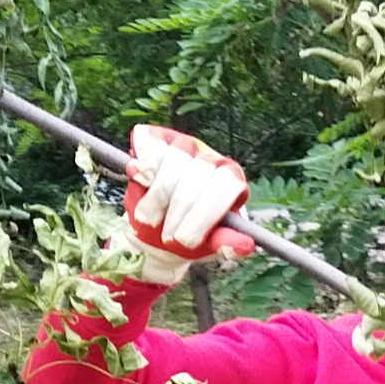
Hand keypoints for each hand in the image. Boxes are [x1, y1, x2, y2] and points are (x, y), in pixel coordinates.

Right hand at [120, 125, 256, 284]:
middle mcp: (211, 157)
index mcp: (232, 180)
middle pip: (197, 174)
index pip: (226, 185)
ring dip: (157, 195)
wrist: (156, 230)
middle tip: (167, 238)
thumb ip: (226, 243)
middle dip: (179, 211)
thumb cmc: (188, 235)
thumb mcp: (208, 244)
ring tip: (150, 219)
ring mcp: (184, 144)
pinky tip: (138, 177)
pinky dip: (142, 161)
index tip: (185, 239)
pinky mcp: (157, 137)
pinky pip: (149, 140)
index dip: (203, 214)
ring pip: (173, 158)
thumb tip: (246, 246)